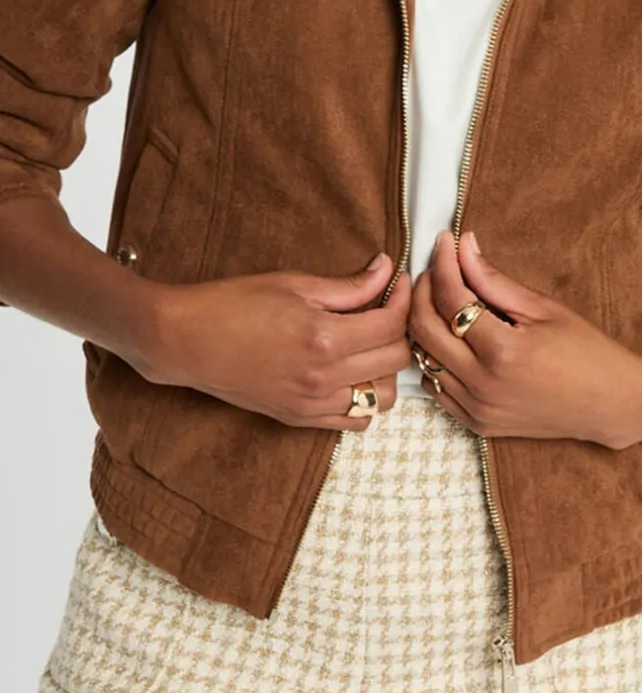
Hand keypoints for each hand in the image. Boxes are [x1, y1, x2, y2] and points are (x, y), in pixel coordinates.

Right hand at [148, 252, 412, 429]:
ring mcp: (312, 403)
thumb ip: (349, 285)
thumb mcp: (294, 284)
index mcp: (324, 338)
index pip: (391, 326)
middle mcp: (323, 377)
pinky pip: (355, 422)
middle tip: (388, 311)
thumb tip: (388, 270)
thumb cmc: (233, 304)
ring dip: (386, 371)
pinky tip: (352, 374)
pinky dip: (364, 401)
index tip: (399, 284)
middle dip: (400, 332)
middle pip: (395, 362)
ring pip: (382, 399)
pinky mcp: (299, 418)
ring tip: (371, 346)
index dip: (403, 300)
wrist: (186, 341)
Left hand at [408, 229, 641, 449]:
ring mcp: (477, 408)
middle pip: (423, 328)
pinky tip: (451, 341)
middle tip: (437, 269)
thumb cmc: (587, 352)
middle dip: (423, 290)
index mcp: (503, 351)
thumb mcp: (545, 308)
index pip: (451, 298)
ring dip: (425, 325)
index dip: (443, 264)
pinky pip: (435, 389)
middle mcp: (482, 384)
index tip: (445, 243)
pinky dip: (434, 361)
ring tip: (442, 301)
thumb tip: (464, 248)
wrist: (610, 403)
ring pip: (423, 359)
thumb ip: (495, 280)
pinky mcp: (477, 423)